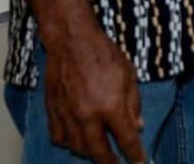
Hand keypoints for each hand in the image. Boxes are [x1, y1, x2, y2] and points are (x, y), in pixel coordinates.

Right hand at [41, 24, 146, 163]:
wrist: (72, 41)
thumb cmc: (104, 54)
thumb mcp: (129, 74)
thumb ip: (133, 104)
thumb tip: (138, 127)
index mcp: (111, 105)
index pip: (125, 139)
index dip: (134, 154)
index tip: (140, 162)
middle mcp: (88, 115)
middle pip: (98, 151)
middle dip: (109, 162)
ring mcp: (68, 115)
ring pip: (77, 147)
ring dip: (89, 153)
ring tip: (99, 151)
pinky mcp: (53, 111)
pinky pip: (59, 137)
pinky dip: (69, 143)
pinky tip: (77, 140)